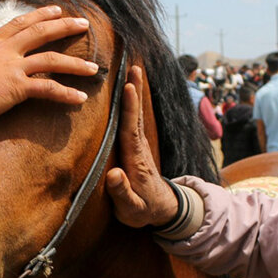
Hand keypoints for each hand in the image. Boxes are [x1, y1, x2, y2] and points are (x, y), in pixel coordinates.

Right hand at [0, 6, 98, 125]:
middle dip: (65, 26)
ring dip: (75, 64)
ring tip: (94, 68)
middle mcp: (7, 51)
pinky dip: (65, 94)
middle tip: (84, 23)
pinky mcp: (17, 88)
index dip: (40, 15)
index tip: (56, 9)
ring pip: (51, 60)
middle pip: (41, 33)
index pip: (20, 23)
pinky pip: (47, 89)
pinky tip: (79, 99)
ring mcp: (13, 68)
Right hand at [104, 66, 179, 227]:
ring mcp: (139, 145)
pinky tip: (129, 89)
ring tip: (132, 69)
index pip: (131, 130)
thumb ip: (122, 193)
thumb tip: (114, 174)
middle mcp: (139, 148)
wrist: (163, 210)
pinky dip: (132, 102)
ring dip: (135, 91)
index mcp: (136, 160)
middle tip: (134, 66)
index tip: (129, 88)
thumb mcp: (132, 209)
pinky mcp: (136, 145)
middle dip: (136, 90)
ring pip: (136, 114)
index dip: (130, 109)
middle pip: (137, 115)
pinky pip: (133, 119)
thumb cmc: (144, 210)